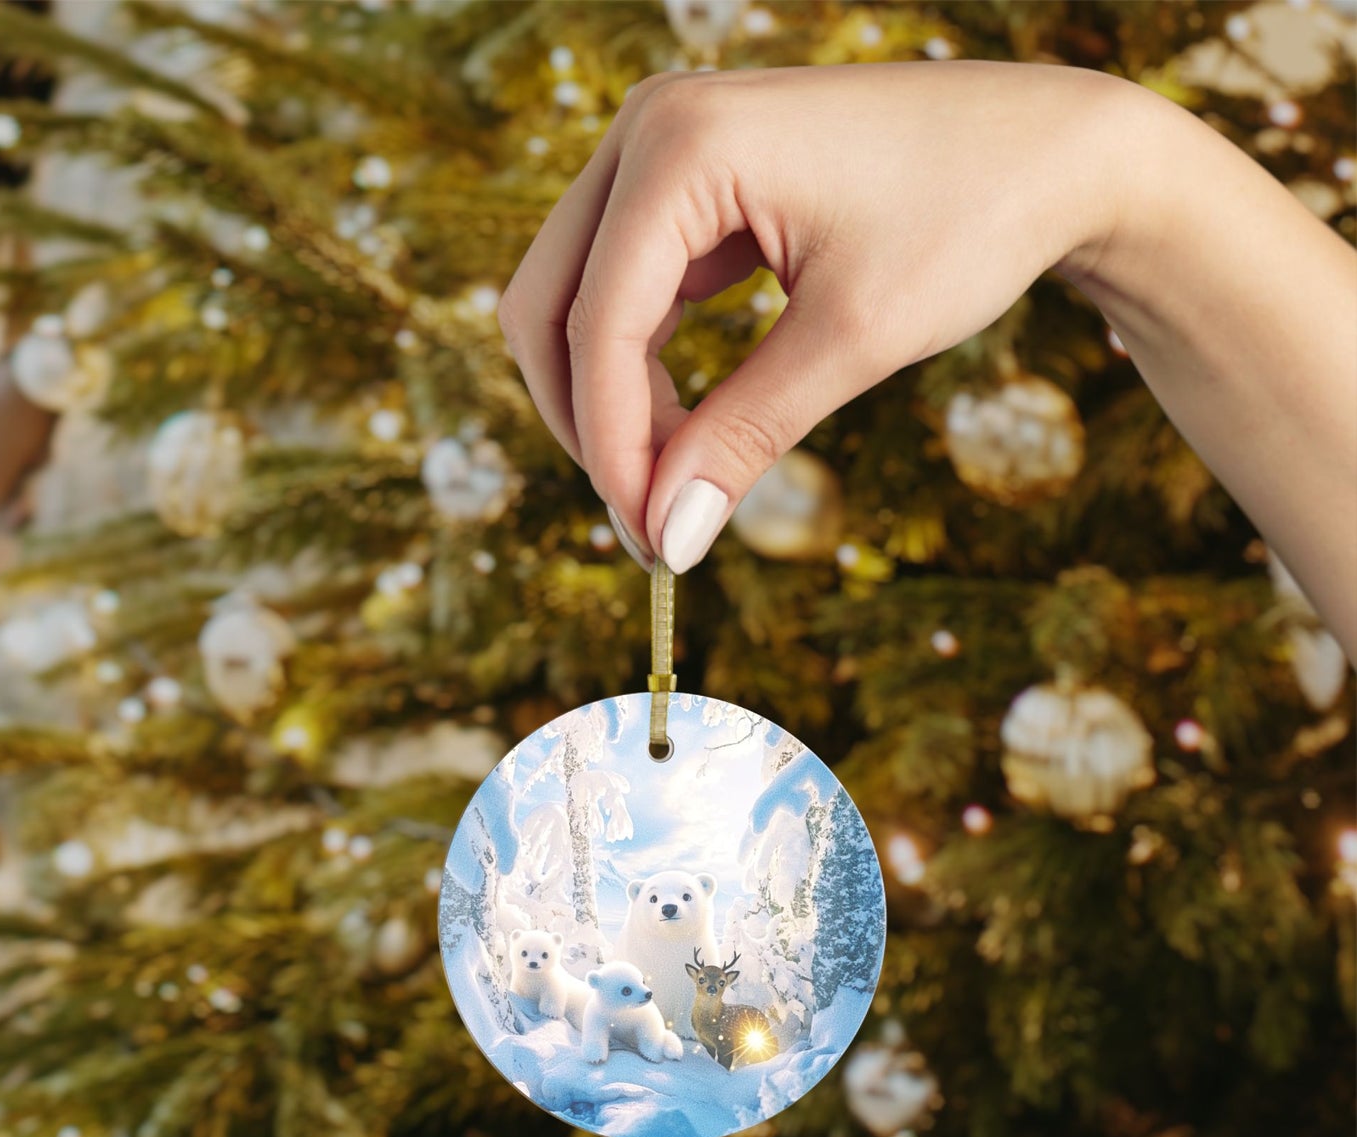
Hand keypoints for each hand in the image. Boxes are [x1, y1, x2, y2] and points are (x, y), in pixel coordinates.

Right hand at [497, 61, 1132, 572]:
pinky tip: (689, 430)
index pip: (597, 325)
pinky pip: (627, 291)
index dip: (612, 448)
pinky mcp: (690, 184)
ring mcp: (664, 151)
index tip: (652, 540)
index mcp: (682, 145)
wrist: (1053, 153)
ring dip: (610, 403)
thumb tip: (668, 537)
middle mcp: (651, 130)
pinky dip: (643, 369)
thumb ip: (744, 437)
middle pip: (549, 307)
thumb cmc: (970, 220)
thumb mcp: (852, 341)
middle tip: (649, 522)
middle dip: (589, 425)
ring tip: (676, 486)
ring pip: (578, 303)